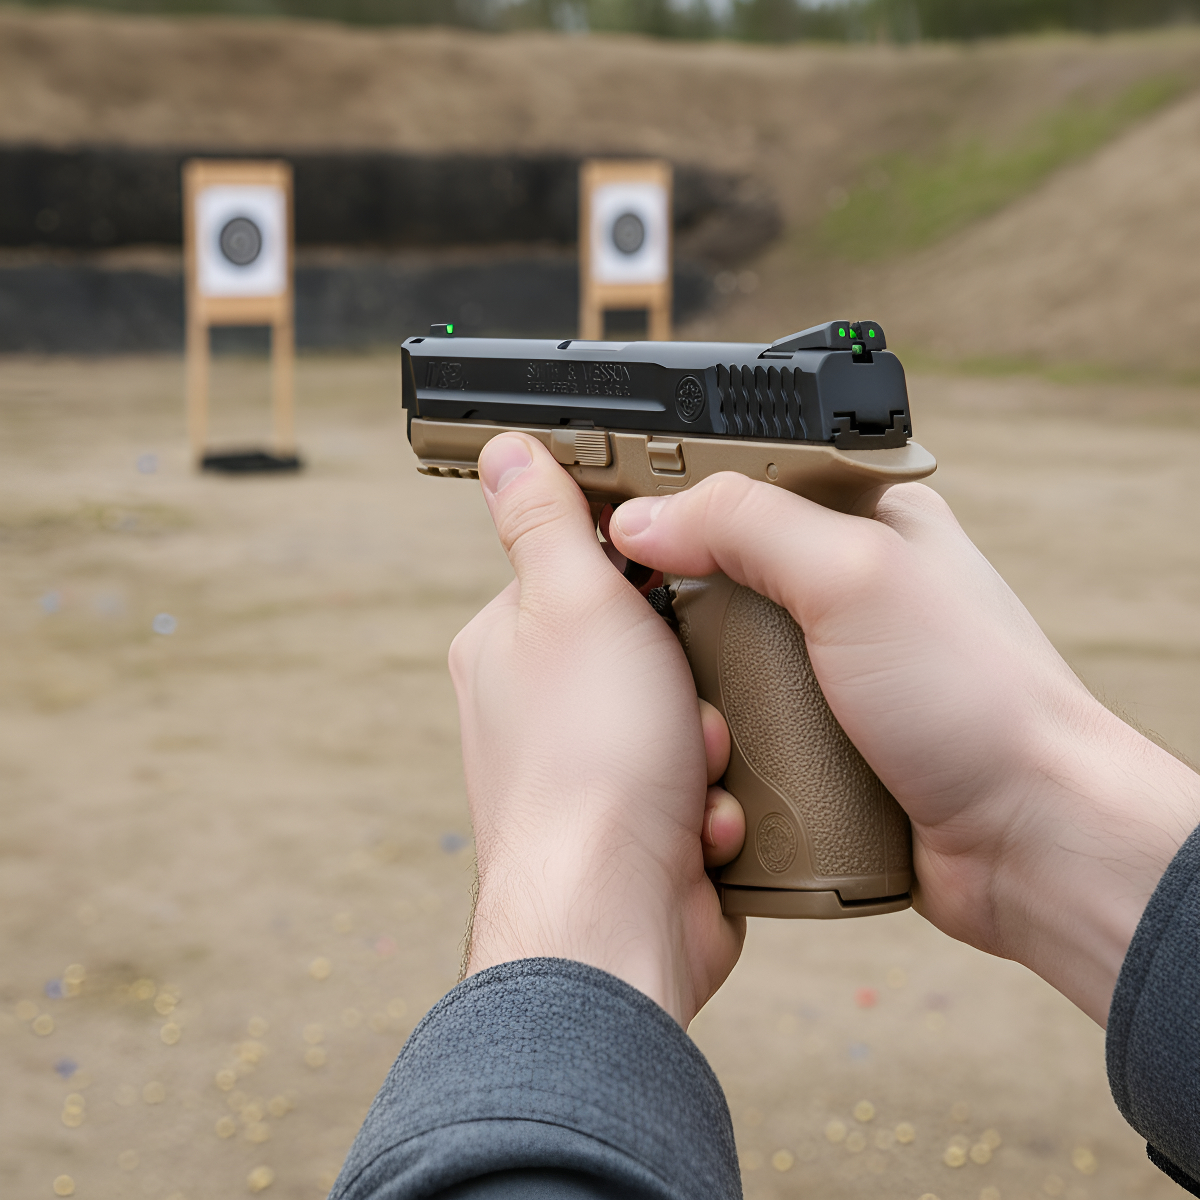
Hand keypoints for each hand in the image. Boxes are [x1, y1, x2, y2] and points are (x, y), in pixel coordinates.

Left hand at [449, 434, 744, 1025]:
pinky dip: (710, 799)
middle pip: (649, 648)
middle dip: (688, 670)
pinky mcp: (638, 828)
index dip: (644, 572)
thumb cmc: (588, 760)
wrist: (617, 916)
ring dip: (708, 736)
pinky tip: (696, 820)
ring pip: (687, 717)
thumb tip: (504, 449)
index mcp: (510, 646)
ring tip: (690, 764)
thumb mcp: (575, 603)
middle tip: (682, 691)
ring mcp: (590, 772)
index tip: (681, 578)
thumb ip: (545, 521)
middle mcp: (540, 709)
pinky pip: (700, 785)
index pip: (586, 570)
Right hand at [610, 475, 1199, 1024]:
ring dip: (696, 686)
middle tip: (634, 625)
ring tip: (678, 701)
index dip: (676, 497)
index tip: (613, 523)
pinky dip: (718, 737)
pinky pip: (743, 725)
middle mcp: (847, 592)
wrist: (1027, 841)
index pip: (746, 484)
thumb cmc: (975, 698)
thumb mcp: (856, 577)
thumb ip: (746, 526)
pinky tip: (705, 751)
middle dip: (678, 605)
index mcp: (867, 524)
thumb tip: (643, 519)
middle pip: (722, 576)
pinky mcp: (821, 739)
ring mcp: (832, 671)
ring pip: (724, 658)